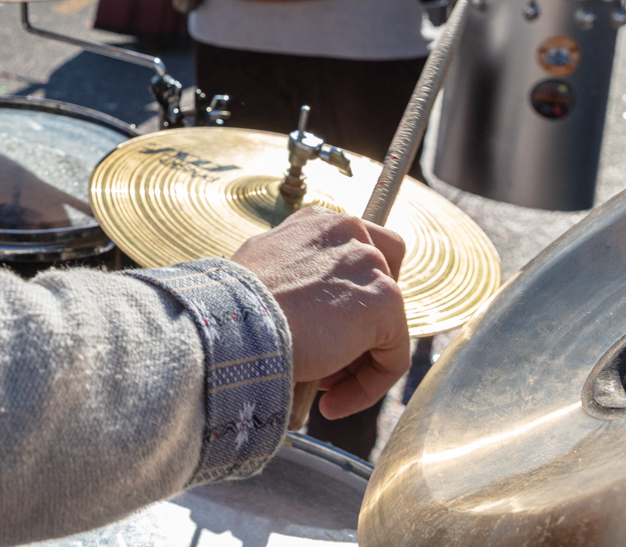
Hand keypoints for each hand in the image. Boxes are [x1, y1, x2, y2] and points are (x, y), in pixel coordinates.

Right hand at [231, 208, 409, 419]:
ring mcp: (371, 265)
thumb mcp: (261, 269)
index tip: (322, 333)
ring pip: (387, 326)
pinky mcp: (385, 301)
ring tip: (325, 389)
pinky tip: (331, 402)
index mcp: (319, 223)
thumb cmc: (234, 305)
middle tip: (330, 359)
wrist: (234, 322)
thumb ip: (293, 272)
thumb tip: (300, 298)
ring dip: (359, 362)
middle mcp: (350, 233)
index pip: (358, 254)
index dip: (347, 300)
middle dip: (363, 326)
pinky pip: (392, 357)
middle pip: (384, 284)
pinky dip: (368, 386)